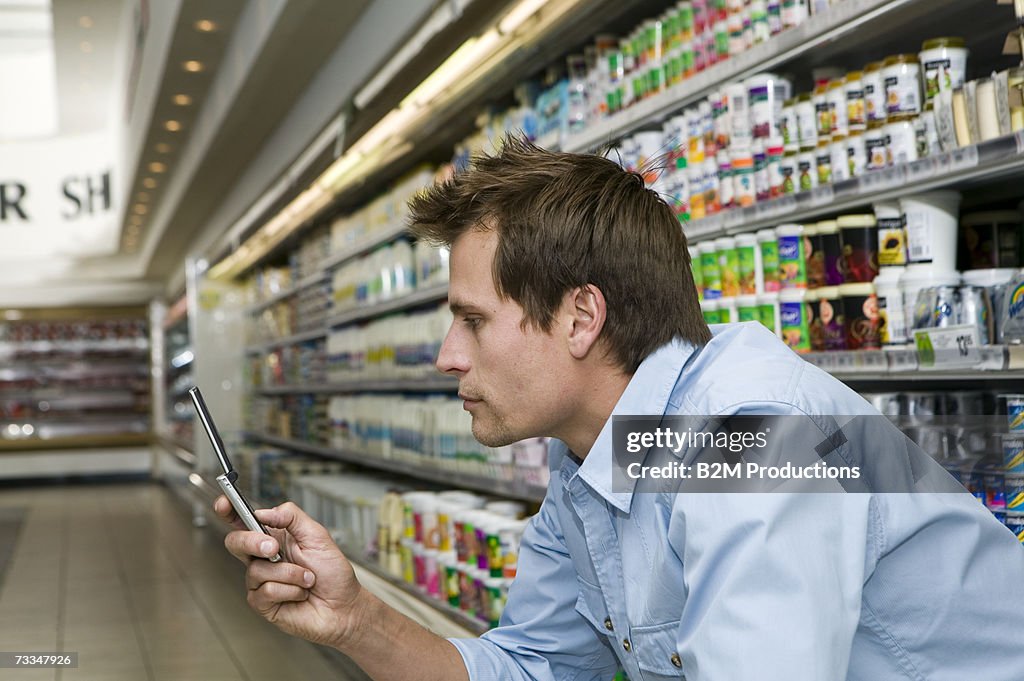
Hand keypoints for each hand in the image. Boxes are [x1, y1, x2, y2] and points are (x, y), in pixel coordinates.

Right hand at [217, 498, 364, 648]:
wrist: (344, 606)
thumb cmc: (333, 574)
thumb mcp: (318, 535)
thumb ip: (291, 516)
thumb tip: (264, 511)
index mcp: (275, 537)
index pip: (244, 521)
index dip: (229, 511)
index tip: (224, 503)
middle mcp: (263, 558)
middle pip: (236, 542)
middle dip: (252, 542)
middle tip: (273, 548)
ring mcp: (261, 581)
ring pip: (256, 570)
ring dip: (290, 574)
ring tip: (307, 579)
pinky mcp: (262, 603)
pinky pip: (265, 591)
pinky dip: (289, 590)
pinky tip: (300, 594)